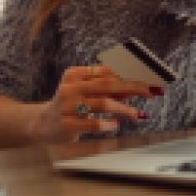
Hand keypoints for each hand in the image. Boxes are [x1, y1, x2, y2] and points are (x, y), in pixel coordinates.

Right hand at [29, 64, 154, 143]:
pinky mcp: (67, 124)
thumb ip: (109, 88)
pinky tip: (116, 124)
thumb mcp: (86, 92)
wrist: (43, 124)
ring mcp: (67, 106)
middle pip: (107, 84)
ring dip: (124, 108)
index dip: (129, 71)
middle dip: (133, 87)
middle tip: (152, 91)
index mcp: (75, 74)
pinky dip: (108, 123)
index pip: (106, 70)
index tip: (149, 75)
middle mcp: (70, 87)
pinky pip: (92, 123)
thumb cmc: (71, 106)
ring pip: (102, 103)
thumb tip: (139, 84)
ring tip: (138, 114)